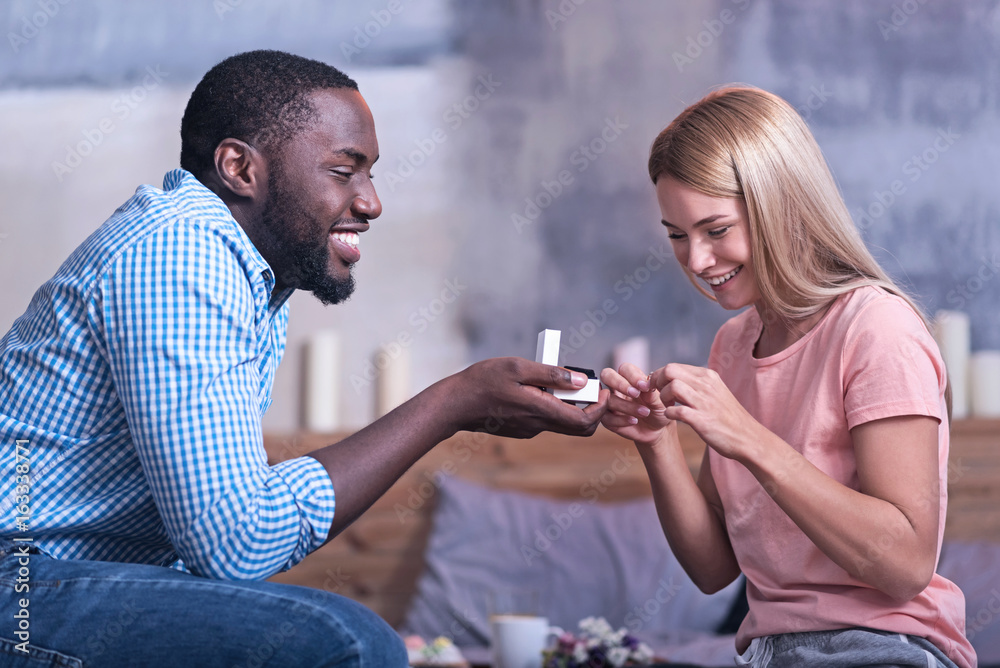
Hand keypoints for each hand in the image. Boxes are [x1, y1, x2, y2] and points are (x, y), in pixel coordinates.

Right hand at [451, 357, 608, 438]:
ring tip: (558, 379)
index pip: (584, 422)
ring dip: (568, 404)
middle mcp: (538, 425)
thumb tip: (581, 380)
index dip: (600, 409)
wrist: (455, 404)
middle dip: (591, 409)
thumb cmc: (483, 381)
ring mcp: (529, 430)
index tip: (602, 391)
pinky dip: (551, 405)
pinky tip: (537, 388)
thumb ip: (551, 374)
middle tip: (590, 387)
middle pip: (578, 427)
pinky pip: (545, 420)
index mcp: (540, 409)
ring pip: (561, 422)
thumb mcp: (518, 367)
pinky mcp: (520, 429)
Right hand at [599, 363, 673, 446]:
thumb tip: (646, 385)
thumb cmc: (657, 410)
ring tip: (644, 412)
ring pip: (607, 398)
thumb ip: (652, 394)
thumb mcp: (660, 402)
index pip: (624, 369)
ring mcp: (610, 402)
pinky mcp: (607, 418)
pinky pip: (606, 417)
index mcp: (630, 378)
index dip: (632, 375)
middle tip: (634, 393)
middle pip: (607, 375)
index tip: (643, 386)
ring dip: (625, 405)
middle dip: (619, 383)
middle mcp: (617, 388)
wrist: (656, 429)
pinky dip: (620, 420)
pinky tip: (633, 421)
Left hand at [651, 363, 760, 459]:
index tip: (658, 388)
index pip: (673, 366)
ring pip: (672, 387)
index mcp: (708, 376)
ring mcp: (704, 402)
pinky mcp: (702, 420)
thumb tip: (676, 378)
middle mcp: (706, 385)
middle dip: (657, 382)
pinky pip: (676, 411)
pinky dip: (669, 414)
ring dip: (663, 398)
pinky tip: (673, 417)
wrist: (748, 438)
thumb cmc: (728, 417)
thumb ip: (698, 383)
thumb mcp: (716, 391)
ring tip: (668, 406)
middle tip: (659, 395)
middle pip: (669, 371)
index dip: (660, 377)